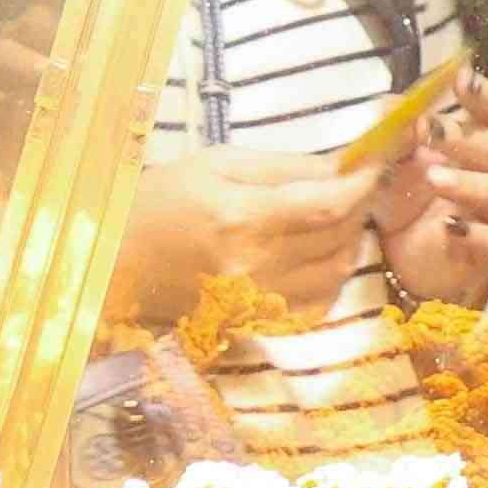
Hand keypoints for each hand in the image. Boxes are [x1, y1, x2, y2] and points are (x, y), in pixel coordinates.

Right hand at [110, 143, 378, 323]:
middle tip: (350, 186)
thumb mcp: (216, 164)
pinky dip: (329, 276)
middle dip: (357, 206)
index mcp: (243, 218)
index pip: (330, 203)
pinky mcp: (256, 322)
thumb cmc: (160, 203)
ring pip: (337, 271)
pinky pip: (317, 303)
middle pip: (340, 237)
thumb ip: (283, 167)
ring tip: (330, 218)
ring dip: (346, 241)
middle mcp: (256, 266)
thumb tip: (340, 166)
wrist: (115, 264)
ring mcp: (258, 301)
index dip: (363, 182)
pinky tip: (313, 255)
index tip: (372, 165)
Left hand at [375, 79, 487, 309]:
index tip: (461, 80)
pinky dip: (474, 232)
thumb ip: (397, 135)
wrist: (402, 262)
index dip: (484, 96)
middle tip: (431, 131)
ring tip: (434, 178)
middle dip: (467, 139)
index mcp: (482, 146)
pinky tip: (449, 226)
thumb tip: (387, 103)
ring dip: (469, 181)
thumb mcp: (393, 165)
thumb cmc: (407, 204)